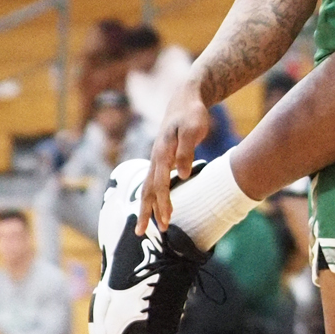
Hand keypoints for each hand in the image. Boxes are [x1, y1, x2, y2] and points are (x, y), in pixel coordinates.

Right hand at [139, 81, 213, 233]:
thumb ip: (186, 151)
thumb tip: (181, 175)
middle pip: (148, 190)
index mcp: (162, 152)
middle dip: (146, 212)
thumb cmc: (191, 114)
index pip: (161, 184)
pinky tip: (154, 206)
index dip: (163, 203)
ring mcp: (157, 159)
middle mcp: (156, 158)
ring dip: (147, 207)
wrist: (185, 100)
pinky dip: (151, 197)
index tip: (166, 220)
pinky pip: (153, 182)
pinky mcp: (162, 159)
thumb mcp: (192, 129)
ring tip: (145, 226)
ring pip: (148, 187)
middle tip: (141, 234)